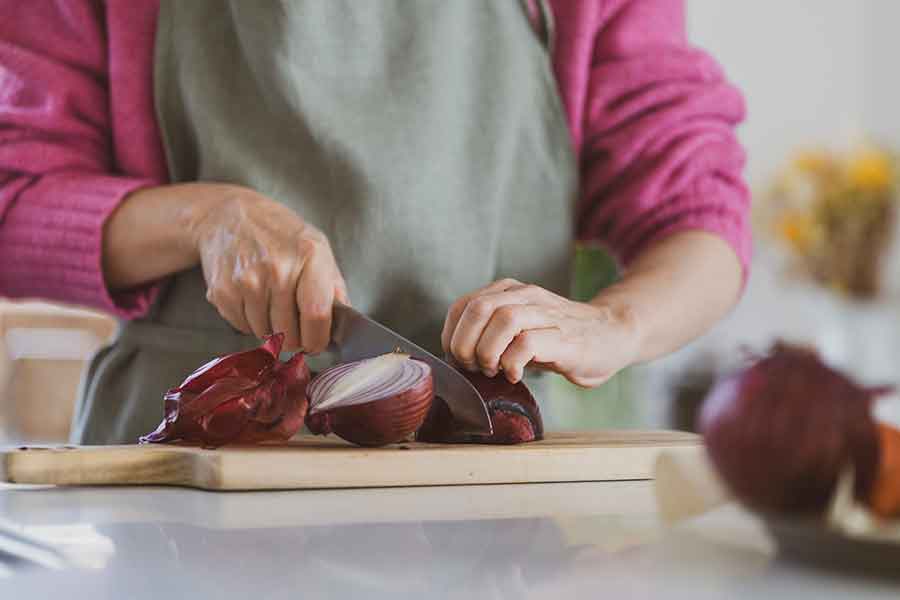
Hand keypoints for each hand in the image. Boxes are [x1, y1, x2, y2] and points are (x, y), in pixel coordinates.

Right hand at [190, 185, 347, 352]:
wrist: (228, 216)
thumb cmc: (279, 234)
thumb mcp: (317, 247)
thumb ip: (334, 286)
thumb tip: (344, 323)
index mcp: (308, 256)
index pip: (316, 314)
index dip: (318, 338)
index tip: (316, 343)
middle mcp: (277, 269)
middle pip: (289, 332)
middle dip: (294, 339)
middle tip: (294, 326)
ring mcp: (247, 281)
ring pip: (265, 333)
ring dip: (271, 328)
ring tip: (271, 302)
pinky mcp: (222, 292)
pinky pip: (242, 327)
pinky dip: (249, 321)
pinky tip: (252, 298)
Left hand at [441, 279, 641, 386]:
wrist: (613, 336)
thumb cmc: (560, 339)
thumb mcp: (521, 329)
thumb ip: (492, 333)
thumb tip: (457, 357)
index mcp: (511, 292)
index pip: (464, 305)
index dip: (452, 334)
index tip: (456, 358)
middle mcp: (527, 296)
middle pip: (479, 308)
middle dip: (465, 343)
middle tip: (473, 367)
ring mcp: (547, 314)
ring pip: (503, 319)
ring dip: (488, 351)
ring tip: (492, 370)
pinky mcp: (564, 337)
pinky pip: (528, 342)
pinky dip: (513, 362)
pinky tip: (515, 374)